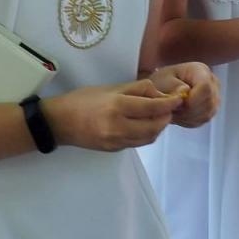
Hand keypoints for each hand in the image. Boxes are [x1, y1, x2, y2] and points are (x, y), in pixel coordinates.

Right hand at [42, 79, 177, 151]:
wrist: (59, 123)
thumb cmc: (83, 100)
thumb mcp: (110, 88)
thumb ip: (136, 90)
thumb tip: (159, 93)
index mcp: (117, 107)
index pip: (152, 107)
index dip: (169, 103)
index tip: (179, 98)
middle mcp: (119, 126)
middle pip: (155, 125)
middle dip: (166, 116)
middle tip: (169, 107)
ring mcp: (116, 141)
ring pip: (149, 137)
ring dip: (158, 127)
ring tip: (158, 116)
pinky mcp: (115, 149)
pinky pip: (138, 142)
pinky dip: (147, 134)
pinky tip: (144, 125)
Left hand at [147, 62, 219, 128]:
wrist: (163, 88)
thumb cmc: (163, 81)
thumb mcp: (163, 80)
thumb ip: (174, 86)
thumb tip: (186, 91)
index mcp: (200, 70)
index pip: (205, 87)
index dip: (192, 99)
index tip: (177, 103)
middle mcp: (212, 82)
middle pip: (208, 102)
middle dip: (188, 110)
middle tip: (173, 108)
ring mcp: (214, 96)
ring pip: (207, 113)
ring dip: (188, 117)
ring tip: (175, 111)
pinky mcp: (211, 109)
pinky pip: (204, 120)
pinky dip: (190, 121)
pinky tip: (180, 115)